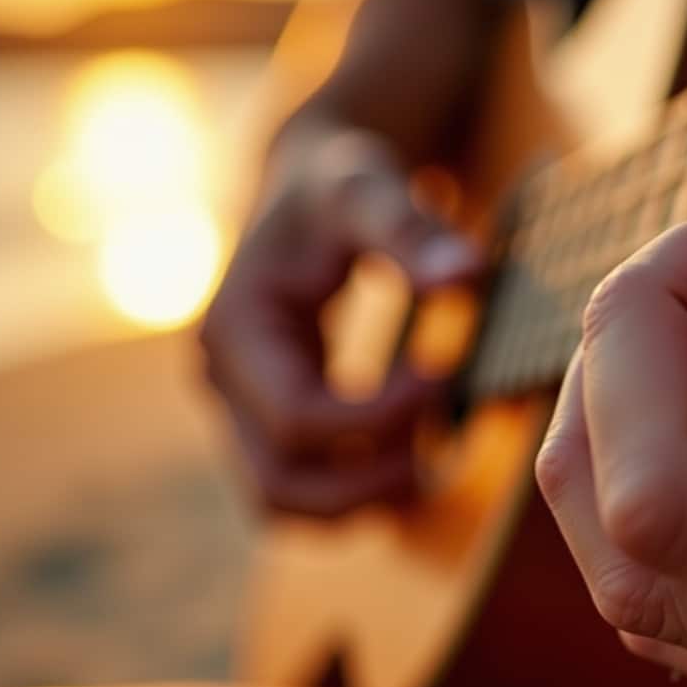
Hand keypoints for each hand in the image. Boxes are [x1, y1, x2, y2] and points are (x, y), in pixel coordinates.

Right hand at [202, 130, 483, 516]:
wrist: (309, 186)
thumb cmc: (338, 184)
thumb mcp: (370, 189)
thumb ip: (412, 230)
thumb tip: (465, 275)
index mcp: (234, 330)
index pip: (300, 419)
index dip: (382, 416)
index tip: (445, 372)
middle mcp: (221, 381)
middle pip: (280, 485)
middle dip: (369, 481)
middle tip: (441, 445)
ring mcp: (238, 408)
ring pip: (284, 503)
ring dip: (360, 500)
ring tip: (430, 456)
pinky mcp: (266, 420)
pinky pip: (300, 487)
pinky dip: (354, 491)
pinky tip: (412, 451)